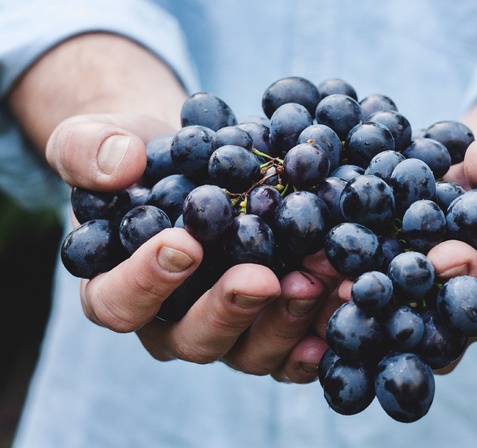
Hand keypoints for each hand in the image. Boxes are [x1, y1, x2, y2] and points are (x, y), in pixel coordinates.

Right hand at [48, 113, 339, 382]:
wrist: (195, 161)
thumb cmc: (140, 157)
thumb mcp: (97, 139)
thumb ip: (88, 150)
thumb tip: (119, 165)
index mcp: (118, 289)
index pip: (119, 303)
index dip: (146, 282)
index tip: (184, 244)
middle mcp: (172, 322)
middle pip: (194, 339)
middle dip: (230, 309)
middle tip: (263, 277)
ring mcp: (227, 330)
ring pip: (252, 351)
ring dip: (288, 319)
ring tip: (320, 278)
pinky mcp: (271, 324)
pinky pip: (295, 348)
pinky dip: (321, 332)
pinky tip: (345, 303)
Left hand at [331, 137, 476, 372]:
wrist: (458, 182)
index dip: (473, 281)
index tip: (444, 253)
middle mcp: (452, 323)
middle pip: (429, 334)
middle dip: (396, 308)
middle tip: (361, 286)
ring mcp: (409, 317)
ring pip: (382, 330)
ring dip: (347, 308)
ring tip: (317, 279)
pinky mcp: (373, 303)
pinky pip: (350, 308)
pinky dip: (322, 292)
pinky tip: (296, 272)